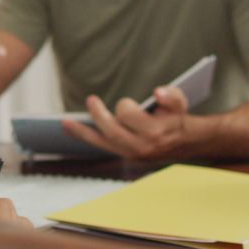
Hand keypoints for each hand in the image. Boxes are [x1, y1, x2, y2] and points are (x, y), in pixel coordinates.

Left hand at [62, 86, 191, 159]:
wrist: (184, 141)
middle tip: (90, 100)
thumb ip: (171, 95)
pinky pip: (102, 147)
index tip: (126, 102)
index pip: (128, 116)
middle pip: (112, 132)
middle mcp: (142, 147)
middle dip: (98, 116)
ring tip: (64, 123)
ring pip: (102, 143)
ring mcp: (132, 154)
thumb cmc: (175, 117)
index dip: (125, 106)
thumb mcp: (179, 102)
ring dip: (82, 132)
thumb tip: (158, 93)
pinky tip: (72, 128)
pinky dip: (86, 137)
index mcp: (155, 132)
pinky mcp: (125, 156)